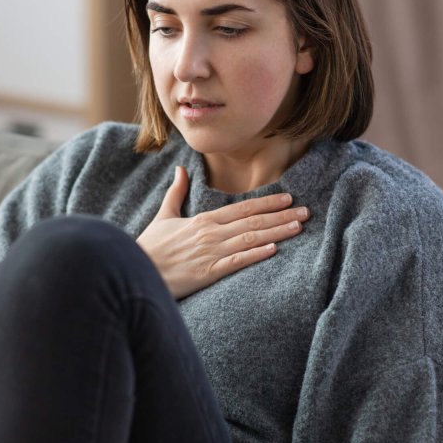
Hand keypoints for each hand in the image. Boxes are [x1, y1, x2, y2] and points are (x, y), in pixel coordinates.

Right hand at [136, 166, 309, 298]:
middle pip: (253, 221)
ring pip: (250, 239)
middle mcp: (211, 233)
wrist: (136, 270)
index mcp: (203, 220)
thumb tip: (181, 169)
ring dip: (276, 232)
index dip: (267, 202)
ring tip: (298, 227)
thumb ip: (176, 193)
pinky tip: (273, 249)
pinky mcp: (207, 273)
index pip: (242, 208)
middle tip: (306, 211)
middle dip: (281, 215)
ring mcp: (210, 253)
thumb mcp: (164, 216)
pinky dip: (255, 254)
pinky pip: (236, 262)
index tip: (288, 197)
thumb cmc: (150, 247)